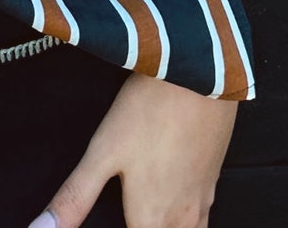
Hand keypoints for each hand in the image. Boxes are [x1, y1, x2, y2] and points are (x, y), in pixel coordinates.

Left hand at [28, 68, 237, 227]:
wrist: (200, 75)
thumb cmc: (151, 110)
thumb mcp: (102, 153)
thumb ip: (74, 198)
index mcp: (150, 220)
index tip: (112, 219)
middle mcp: (180, 220)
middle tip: (126, 213)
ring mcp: (201, 203)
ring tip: (147, 216)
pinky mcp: (213, 183)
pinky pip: (201, 221)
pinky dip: (187, 223)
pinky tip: (174, 203)